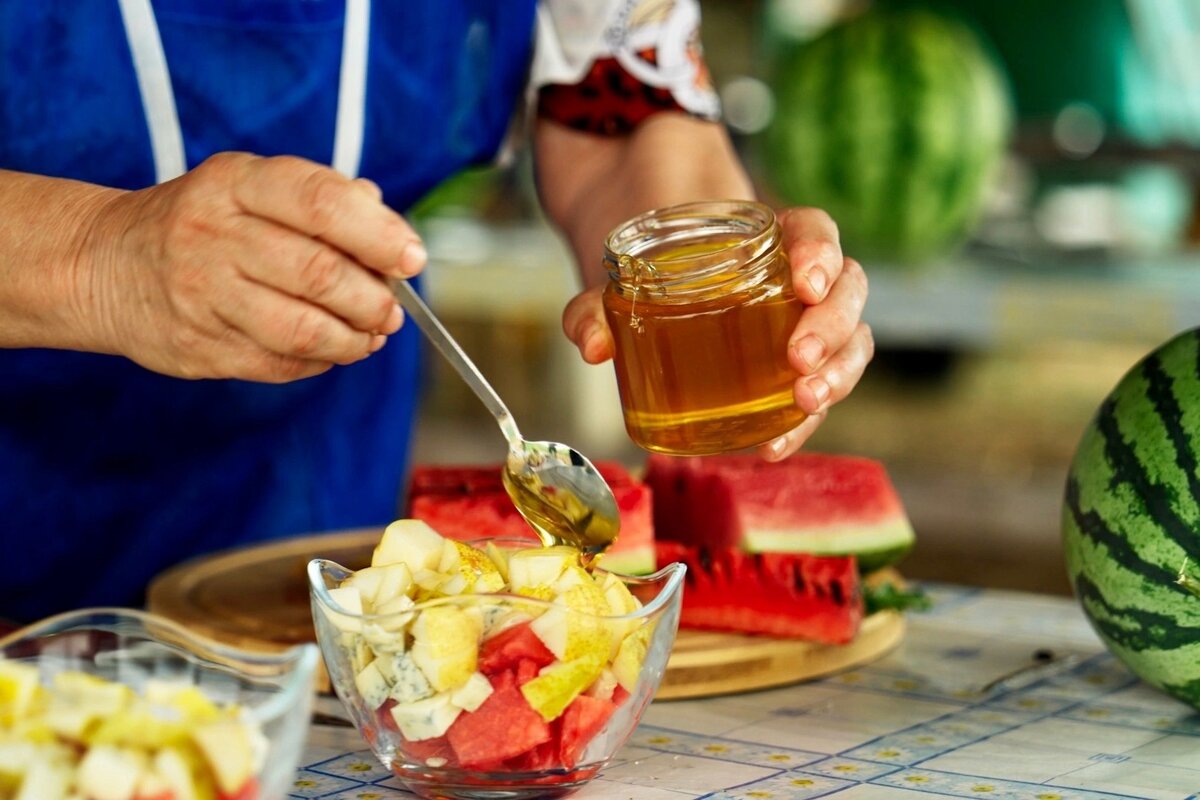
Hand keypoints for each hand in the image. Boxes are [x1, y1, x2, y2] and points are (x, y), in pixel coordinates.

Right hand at [79, 152, 426, 381]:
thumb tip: (393, 229)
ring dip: (354, 339)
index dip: (378, 234)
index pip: (321, 202)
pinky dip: (320, 363)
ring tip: (371, 335)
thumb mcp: (251, 187)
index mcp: (236, 182)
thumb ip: (324, 200)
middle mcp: (213, 233)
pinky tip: (331, 351)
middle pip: (319, 272)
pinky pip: (280, 364)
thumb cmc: (204, 223)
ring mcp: (202, 294)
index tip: (412, 258)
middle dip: (373, 299)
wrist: (104, 264)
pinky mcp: (198, 347)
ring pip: (303, 329)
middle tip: (392, 310)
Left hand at [561, 205, 872, 458]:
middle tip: (799, 360)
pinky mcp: (787, 370)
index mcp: (768, 236)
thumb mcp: (612, 279)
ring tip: (805, 403)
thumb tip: (592, 347)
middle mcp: (797, 278)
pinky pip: (815, 390)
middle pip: (848, 290)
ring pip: (850, 340)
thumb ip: (595, 304)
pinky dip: (802, 420)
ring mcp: (799, 324)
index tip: (806, 281)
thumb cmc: (641, 269)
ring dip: (838, 375)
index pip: (816, 230)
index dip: (822, 252)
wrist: (641, 286)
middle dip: (833, 328)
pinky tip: (773, 445)